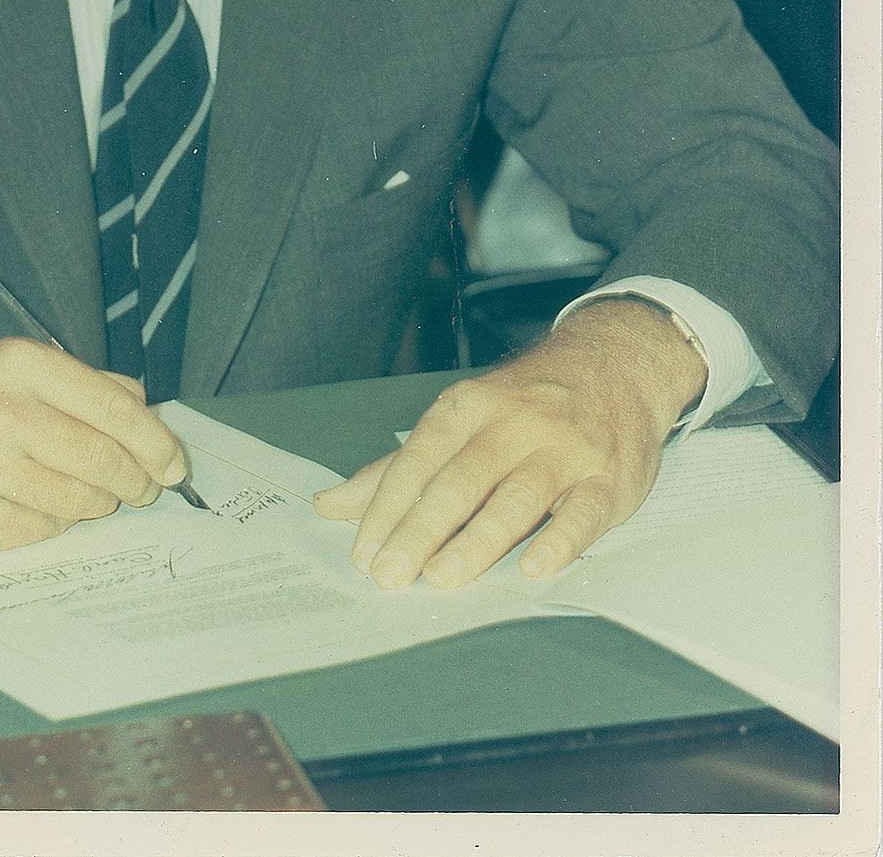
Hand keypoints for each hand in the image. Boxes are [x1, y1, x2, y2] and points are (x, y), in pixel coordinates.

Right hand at [0, 338, 189, 550]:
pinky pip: (47, 529)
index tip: (174, 464)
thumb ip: (86, 386)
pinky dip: (53, 522)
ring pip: (82, 500)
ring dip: (95, 504)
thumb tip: (151, 416)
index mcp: (20, 365)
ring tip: (79, 492)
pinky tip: (31, 504)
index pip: (113, 406)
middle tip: (144, 489)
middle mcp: (1, 410)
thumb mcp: (15, 374)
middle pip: (104, 458)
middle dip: (136, 481)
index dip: (155, 441)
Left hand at [314, 298, 706, 588]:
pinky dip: (560, 540)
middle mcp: (513, 424)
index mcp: (468, 407)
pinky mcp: (607, 478)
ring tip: (442, 578)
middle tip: (389, 575)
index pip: (419, 459)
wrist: (613, 365)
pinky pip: (583, 512)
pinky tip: (534, 568)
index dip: (388, 507)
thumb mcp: (457, 420)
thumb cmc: (521, 404)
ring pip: (516, 496)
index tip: (363, 553)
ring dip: (478, 539)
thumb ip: (396, 469)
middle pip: (460, 479)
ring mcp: (563, 450)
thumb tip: (330, 506)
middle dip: (420, 529)